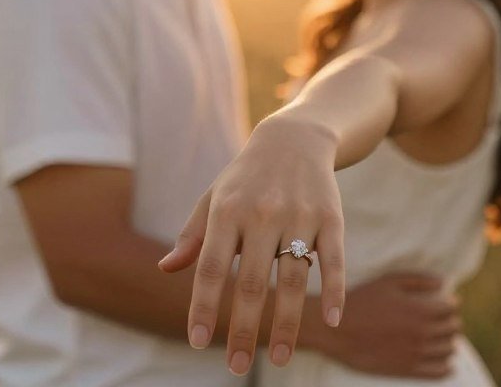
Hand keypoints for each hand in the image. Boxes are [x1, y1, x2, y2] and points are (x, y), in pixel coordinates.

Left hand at [157, 119, 344, 374]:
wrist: (295, 138)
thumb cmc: (246, 177)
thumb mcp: (213, 197)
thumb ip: (192, 235)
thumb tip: (165, 268)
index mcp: (227, 211)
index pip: (210, 267)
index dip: (203, 306)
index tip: (197, 340)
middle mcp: (262, 214)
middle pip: (252, 282)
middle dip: (242, 328)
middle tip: (235, 366)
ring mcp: (300, 215)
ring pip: (294, 279)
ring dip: (286, 323)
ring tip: (278, 359)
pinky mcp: (332, 217)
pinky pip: (334, 260)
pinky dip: (335, 291)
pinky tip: (331, 321)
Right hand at [317, 273, 459, 378]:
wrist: (338, 330)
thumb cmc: (362, 301)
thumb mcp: (388, 282)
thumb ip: (418, 280)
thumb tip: (444, 283)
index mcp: (420, 310)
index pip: (451, 309)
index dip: (451, 304)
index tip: (446, 303)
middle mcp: (422, 333)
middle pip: (452, 328)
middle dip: (451, 321)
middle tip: (443, 319)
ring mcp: (416, 353)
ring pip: (448, 349)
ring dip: (448, 341)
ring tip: (441, 337)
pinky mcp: (408, 369)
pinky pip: (439, 371)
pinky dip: (446, 365)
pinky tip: (445, 361)